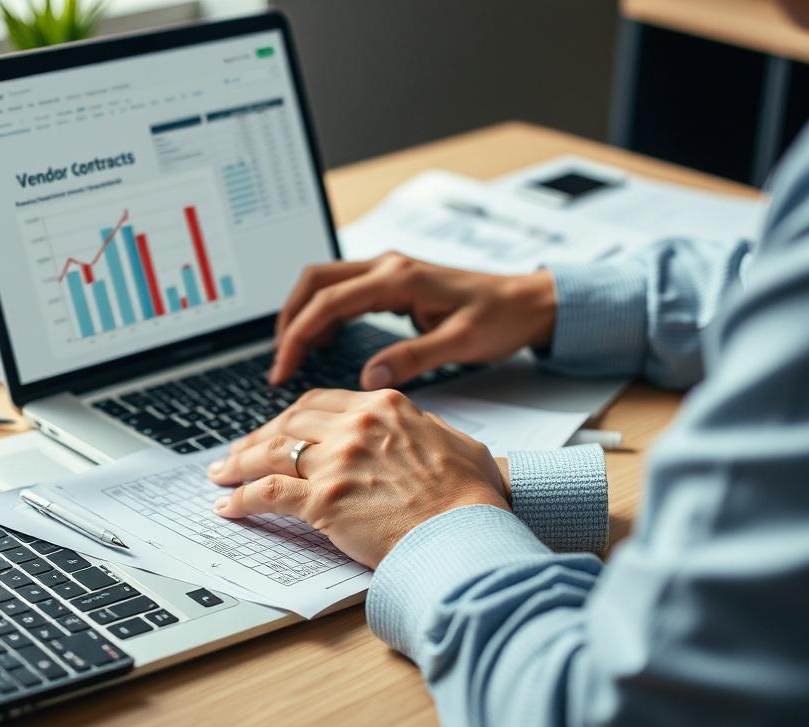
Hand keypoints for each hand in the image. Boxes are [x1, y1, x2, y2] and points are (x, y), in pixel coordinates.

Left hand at [207, 389, 510, 568]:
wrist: (466, 530)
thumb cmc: (468, 494)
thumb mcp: (449, 439)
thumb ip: (416, 426)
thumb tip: (406, 429)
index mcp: (383, 406)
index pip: (320, 403)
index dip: (290, 418)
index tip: (277, 429)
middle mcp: (354, 426)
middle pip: (289, 424)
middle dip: (258, 437)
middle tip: (240, 450)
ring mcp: (336, 461)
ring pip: (271, 452)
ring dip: (239, 463)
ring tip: (221, 473)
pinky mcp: (323, 500)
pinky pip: (267, 493)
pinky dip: (241, 497)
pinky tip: (229, 505)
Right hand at [269, 252, 556, 387]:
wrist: (528, 301)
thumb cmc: (501, 319)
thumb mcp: (461, 343)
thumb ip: (414, 358)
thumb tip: (370, 378)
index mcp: (399, 279)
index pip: (328, 302)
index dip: (298, 336)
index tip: (283, 370)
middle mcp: (388, 266)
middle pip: (315, 281)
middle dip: (289, 319)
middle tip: (280, 362)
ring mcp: (389, 269)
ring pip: (325, 282)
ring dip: (302, 314)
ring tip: (292, 355)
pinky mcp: (394, 280)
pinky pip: (343, 289)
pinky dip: (323, 313)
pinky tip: (321, 341)